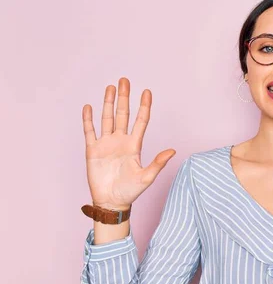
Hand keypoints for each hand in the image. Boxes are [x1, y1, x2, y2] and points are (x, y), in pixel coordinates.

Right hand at [82, 77, 175, 210]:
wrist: (111, 203)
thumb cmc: (130, 192)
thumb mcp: (147, 177)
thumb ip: (158, 163)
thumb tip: (173, 151)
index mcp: (135, 145)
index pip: (140, 121)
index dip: (143, 106)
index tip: (147, 92)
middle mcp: (121, 141)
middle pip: (123, 114)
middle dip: (124, 97)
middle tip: (125, 80)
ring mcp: (106, 144)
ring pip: (107, 118)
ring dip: (108, 103)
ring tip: (110, 87)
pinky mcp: (93, 150)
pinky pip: (90, 131)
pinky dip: (88, 119)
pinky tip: (89, 107)